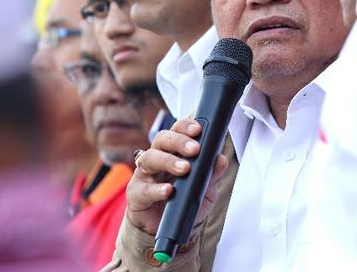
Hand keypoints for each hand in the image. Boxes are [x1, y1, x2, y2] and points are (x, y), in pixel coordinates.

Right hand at [125, 117, 228, 235]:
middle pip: (161, 139)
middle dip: (178, 141)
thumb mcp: (204, 190)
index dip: (185, 127)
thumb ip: (212, 175)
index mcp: (173, 152)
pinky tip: (168, 191)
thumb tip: (221, 160)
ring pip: (150, 158)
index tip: (198, 129)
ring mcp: (144, 175)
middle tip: (195, 149)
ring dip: (168, 161)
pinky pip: (143, 188)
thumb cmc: (182, 202)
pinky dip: (156, 189)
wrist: (164, 229)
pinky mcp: (136, 194)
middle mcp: (157, 158)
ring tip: (185, 169)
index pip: (176, 131)